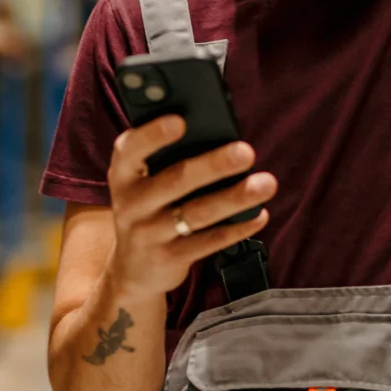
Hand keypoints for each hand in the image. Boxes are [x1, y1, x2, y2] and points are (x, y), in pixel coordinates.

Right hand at [106, 114, 276, 296]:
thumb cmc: (150, 206)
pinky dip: (238, 227)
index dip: (152, 134)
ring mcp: (148, 234)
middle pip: (176, 180)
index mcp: (124, 173)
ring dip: (235, 197)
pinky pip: (209, 241)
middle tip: (246, 152)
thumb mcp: (146, 181)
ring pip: (198, 212)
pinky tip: (260, 214)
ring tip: (266, 183)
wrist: (132, 268)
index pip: (130, 149)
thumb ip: (169, 158)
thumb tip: (221, 137)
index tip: (180, 121)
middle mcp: (131, 203)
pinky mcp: (168, 259)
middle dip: (213, 165)